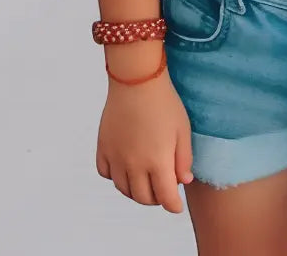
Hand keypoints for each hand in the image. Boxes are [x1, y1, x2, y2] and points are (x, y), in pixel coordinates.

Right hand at [96, 43, 193, 211]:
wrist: (136, 80)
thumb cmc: (164, 103)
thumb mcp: (183, 130)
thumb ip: (184, 159)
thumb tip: (183, 181)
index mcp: (157, 161)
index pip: (165, 198)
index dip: (173, 206)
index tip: (176, 206)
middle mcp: (134, 164)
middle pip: (142, 197)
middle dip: (155, 199)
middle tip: (163, 191)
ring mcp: (116, 156)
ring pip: (123, 189)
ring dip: (135, 191)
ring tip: (146, 182)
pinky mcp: (103, 146)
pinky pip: (105, 173)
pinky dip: (115, 177)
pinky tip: (125, 168)